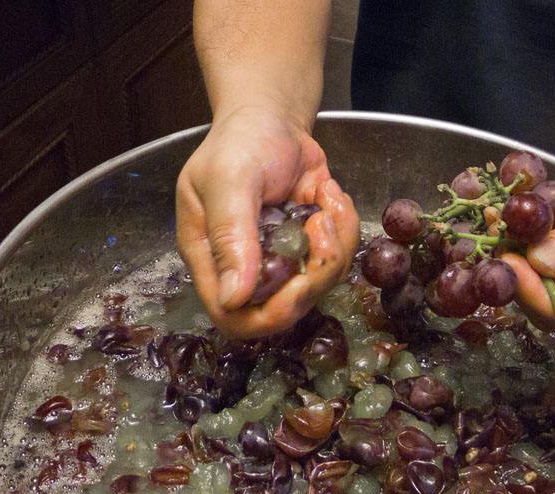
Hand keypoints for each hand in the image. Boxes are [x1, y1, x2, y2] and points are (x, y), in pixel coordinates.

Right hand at [175, 106, 359, 338]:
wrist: (271, 116)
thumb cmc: (240, 142)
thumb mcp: (229, 180)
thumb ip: (230, 236)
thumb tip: (234, 298)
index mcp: (209, 257)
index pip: (232, 316)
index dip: (267, 316)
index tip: (298, 285)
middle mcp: (244, 267)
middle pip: (281, 310)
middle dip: (313, 277)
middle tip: (322, 227)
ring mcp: (280, 259)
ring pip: (317, 285)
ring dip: (335, 247)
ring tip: (327, 202)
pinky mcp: (310, 247)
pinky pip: (337, 259)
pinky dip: (345, 228)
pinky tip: (330, 195)